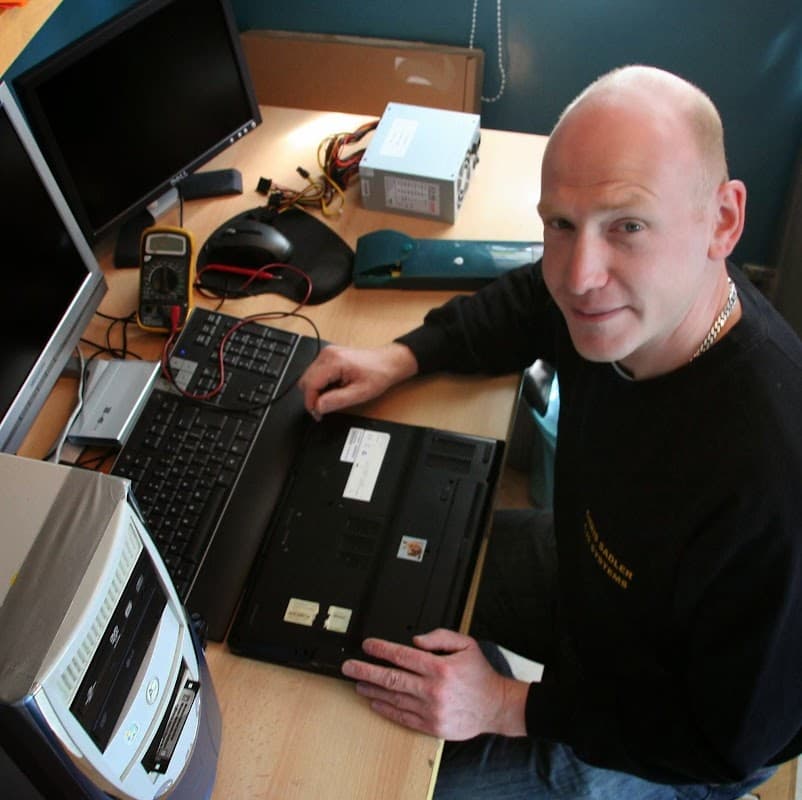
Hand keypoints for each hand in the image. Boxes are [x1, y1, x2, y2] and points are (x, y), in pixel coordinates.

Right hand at [298, 342, 417, 417]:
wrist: (388, 362)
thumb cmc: (378, 374)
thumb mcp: (359, 393)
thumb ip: (336, 401)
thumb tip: (318, 407)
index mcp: (334, 361)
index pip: (310, 384)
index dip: (311, 403)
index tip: (317, 414)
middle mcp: (327, 354)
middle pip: (305, 380)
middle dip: (312, 397)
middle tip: (326, 408)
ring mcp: (327, 353)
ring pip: (308, 377)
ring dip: (317, 390)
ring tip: (334, 395)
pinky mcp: (329, 356)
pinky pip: (316, 373)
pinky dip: (321, 384)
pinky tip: (334, 387)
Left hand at [341, 629, 528, 739]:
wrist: (496, 706)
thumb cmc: (480, 675)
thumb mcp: (466, 644)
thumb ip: (440, 637)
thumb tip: (415, 641)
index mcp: (440, 667)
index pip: (402, 656)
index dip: (381, 649)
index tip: (367, 645)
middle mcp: (433, 689)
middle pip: (391, 677)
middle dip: (366, 670)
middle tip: (349, 666)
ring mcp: (431, 709)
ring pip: (394, 698)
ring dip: (372, 689)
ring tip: (357, 682)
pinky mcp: (431, 725)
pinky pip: (402, 717)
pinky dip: (386, 709)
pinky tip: (374, 701)